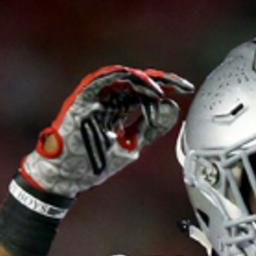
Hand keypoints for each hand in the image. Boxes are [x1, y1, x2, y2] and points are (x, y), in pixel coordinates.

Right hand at [20, 65, 193, 197]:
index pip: (144, 92)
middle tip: (181, 84)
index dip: (166, 87)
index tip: (186, 88)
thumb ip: (151, 127)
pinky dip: (119, 78)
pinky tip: (138, 81)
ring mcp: (93, 100)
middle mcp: (106, 101)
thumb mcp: (133, 145)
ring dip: (142, 80)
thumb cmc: (95, 163)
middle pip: (135, 81)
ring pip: (120, 78)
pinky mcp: (81, 101)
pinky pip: (99, 82)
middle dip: (160, 80)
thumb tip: (173, 107)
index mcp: (117, 109)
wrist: (68, 177)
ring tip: (161, 88)